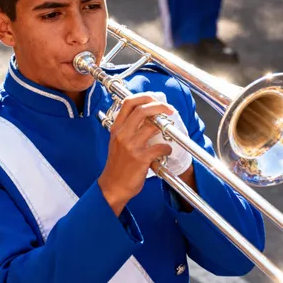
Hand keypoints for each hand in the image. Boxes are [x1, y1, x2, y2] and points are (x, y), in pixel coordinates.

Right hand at [98, 94, 174, 215]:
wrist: (113, 186)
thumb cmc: (117, 166)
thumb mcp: (117, 142)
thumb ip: (128, 129)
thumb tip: (147, 116)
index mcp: (116, 128)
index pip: (128, 103)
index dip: (144, 96)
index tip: (155, 98)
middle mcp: (122, 134)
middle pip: (142, 110)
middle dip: (159, 106)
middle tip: (169, 109)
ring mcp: (131, 146)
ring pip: (152, 126)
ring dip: (165, 126)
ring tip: (169, 130)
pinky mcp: (140, 158)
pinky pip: (160, 147)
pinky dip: (167, 148)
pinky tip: (166, 151)